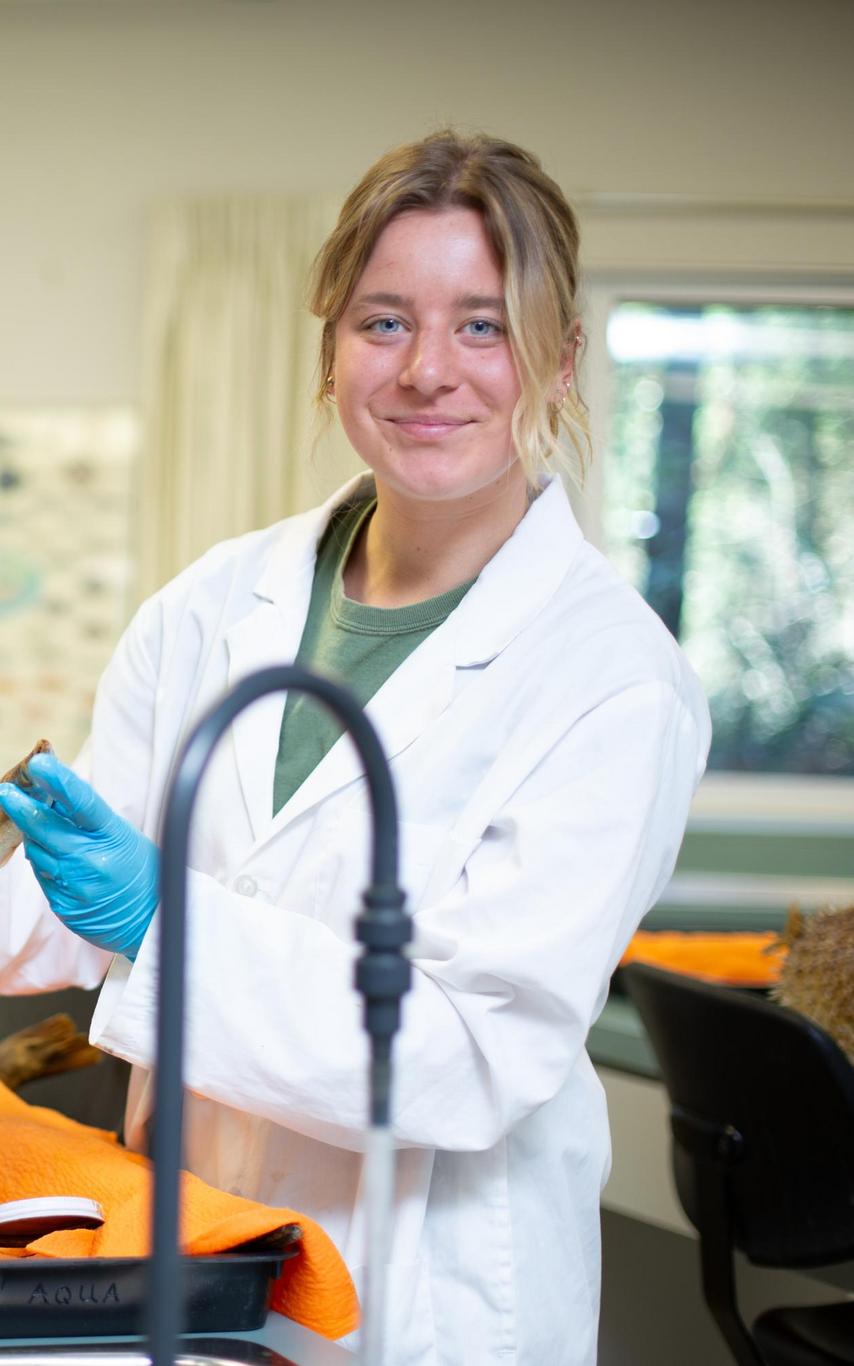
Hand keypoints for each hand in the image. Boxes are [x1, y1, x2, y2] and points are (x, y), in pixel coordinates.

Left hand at [0, 753, 157, 959]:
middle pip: (47, 828)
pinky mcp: (63, 905)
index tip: (40, 765)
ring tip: (46, 831)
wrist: (148, 920)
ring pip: (38, 851)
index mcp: (113, 836)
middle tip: (6, 792)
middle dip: (23, 808)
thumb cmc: (137, 870)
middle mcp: (91, 861)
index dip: (60, 782)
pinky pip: (43, 876)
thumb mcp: (122, 835)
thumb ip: (88, 818)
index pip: (83, 803)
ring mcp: (75, 885)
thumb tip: (53, 794)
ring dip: (36, 837)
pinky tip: (59, 861)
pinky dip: (45, 863)